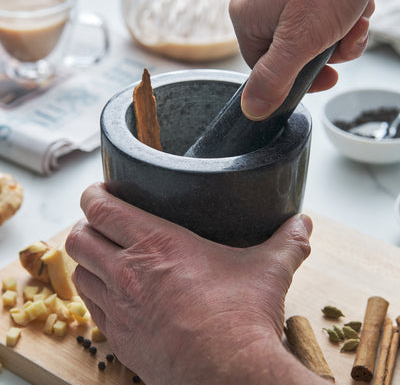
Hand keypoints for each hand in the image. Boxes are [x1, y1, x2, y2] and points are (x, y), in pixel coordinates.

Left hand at [66, 183, 324, 383]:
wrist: (228, 374)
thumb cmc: (241, 318)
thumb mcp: (268, 270)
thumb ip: (287, 242)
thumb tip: (304, 224)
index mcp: (157, 245)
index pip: (102, 208)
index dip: (93, 194)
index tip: (99, 191)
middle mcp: (128, 272)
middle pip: (79, 238)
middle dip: (86, 225)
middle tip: (102, 223)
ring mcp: (119, 308)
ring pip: (79, 273)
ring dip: (88, 261)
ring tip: (105, 256)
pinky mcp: (119, 338)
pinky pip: (91, 308)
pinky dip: (96, 295)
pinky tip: (115, 294)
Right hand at [229, 0, 375, 119]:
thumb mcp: (300, 39)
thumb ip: (274, 78)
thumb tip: (252, 110)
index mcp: (248, 20)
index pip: (266, 70)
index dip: (299, 78)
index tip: (326, 77)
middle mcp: (262, 7)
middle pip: (292, 54)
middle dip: (327, 53)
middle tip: (345, 39)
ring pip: (313, 38)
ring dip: (342, 35)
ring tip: (355, 16)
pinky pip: (324, 17)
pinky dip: (346, 17)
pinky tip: (357, 5)